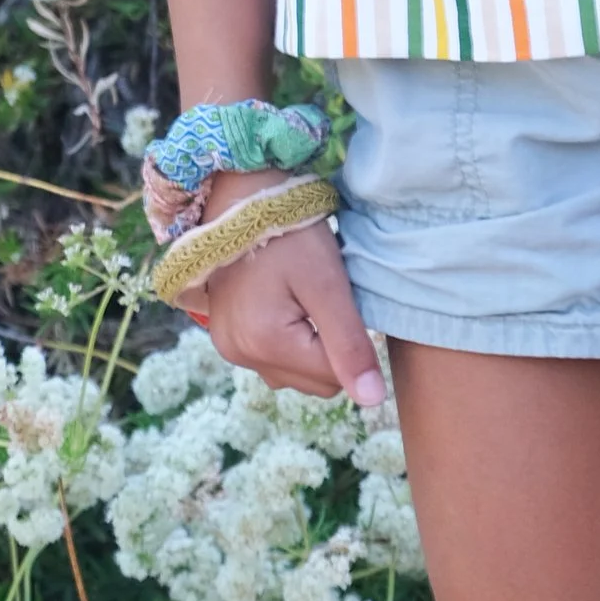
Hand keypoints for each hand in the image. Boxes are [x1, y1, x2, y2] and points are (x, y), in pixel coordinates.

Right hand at [174, 170, 385, 406]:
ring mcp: (229, 348)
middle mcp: (241, 355)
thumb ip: (349, 345)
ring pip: (294, 374)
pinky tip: (286, 304)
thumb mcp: (328, 284)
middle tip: (324, 299)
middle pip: (314, 383)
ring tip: (303, 298)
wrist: (242, 199)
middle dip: (329, 349)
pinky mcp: (226, 338)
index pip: (335, 379)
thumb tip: (373, 401)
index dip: (351, 344)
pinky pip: (272, 359)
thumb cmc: (291, 234)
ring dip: (309, 346)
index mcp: (265, 343)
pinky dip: (289, 340)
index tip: (343, 302)